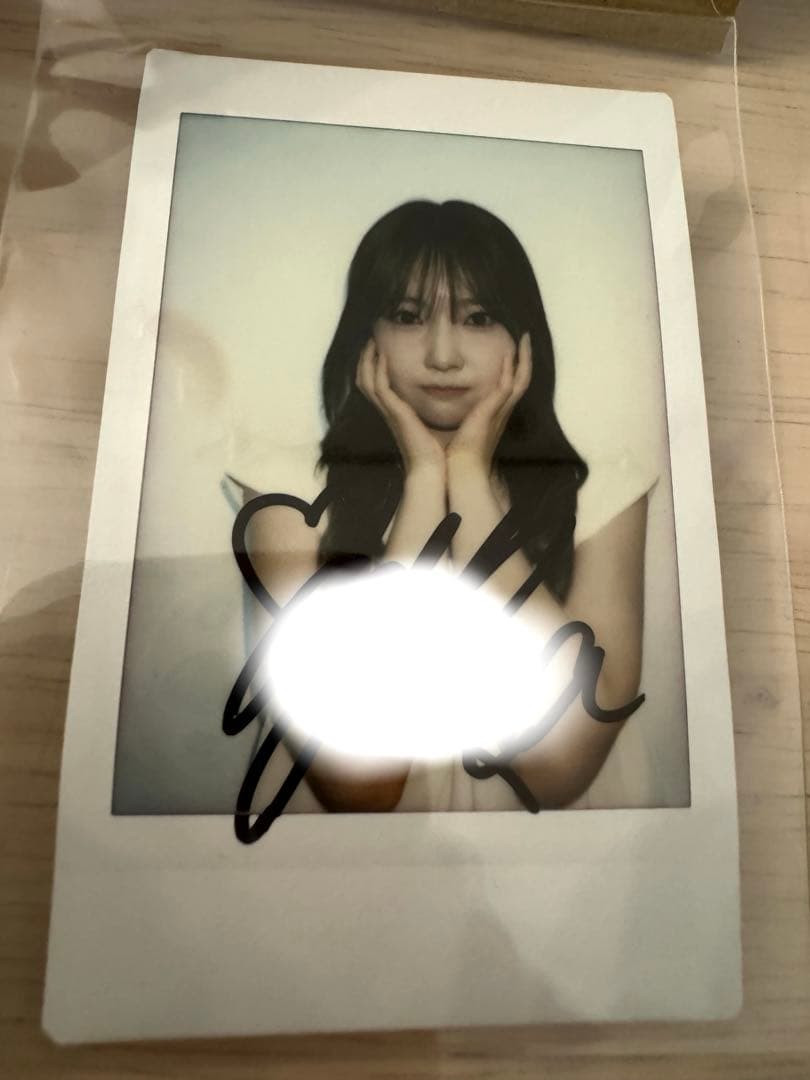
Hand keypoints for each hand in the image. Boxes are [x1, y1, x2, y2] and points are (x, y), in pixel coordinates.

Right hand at [355, 340, 445, 475]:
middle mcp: (389, 411)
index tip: (381, 348)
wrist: (435, 469)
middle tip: (371, 339)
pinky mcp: (394, 414)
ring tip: (373, 341)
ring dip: (368, 360)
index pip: (377, 386)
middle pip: (365, 380)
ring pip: (366, 381)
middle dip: (365, 359)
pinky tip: (383, 355)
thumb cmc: (437, 451)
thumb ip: (434, 410)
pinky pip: (380, 388)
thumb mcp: (433, 423)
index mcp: (396, 413)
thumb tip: (450, 395)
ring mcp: (389, 412)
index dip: (374, 367)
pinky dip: (378, 370)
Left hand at [446, 333, 531, 474]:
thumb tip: (443, 410)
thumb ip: (459, 418)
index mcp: (494, 416)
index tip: (511, 353)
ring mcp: (500, 412)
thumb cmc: (456, 453)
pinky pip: (508, 386)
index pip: (509, 389)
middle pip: (521, 381)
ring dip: (524, 359)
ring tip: (524, 339)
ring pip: (520, 381)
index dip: (513, 371)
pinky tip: (508, 353)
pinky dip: (510, 368)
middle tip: (526, 339)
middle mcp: (502, 412)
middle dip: (525, 360)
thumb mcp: (460, 429)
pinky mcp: (494, 412)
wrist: (458, 467)